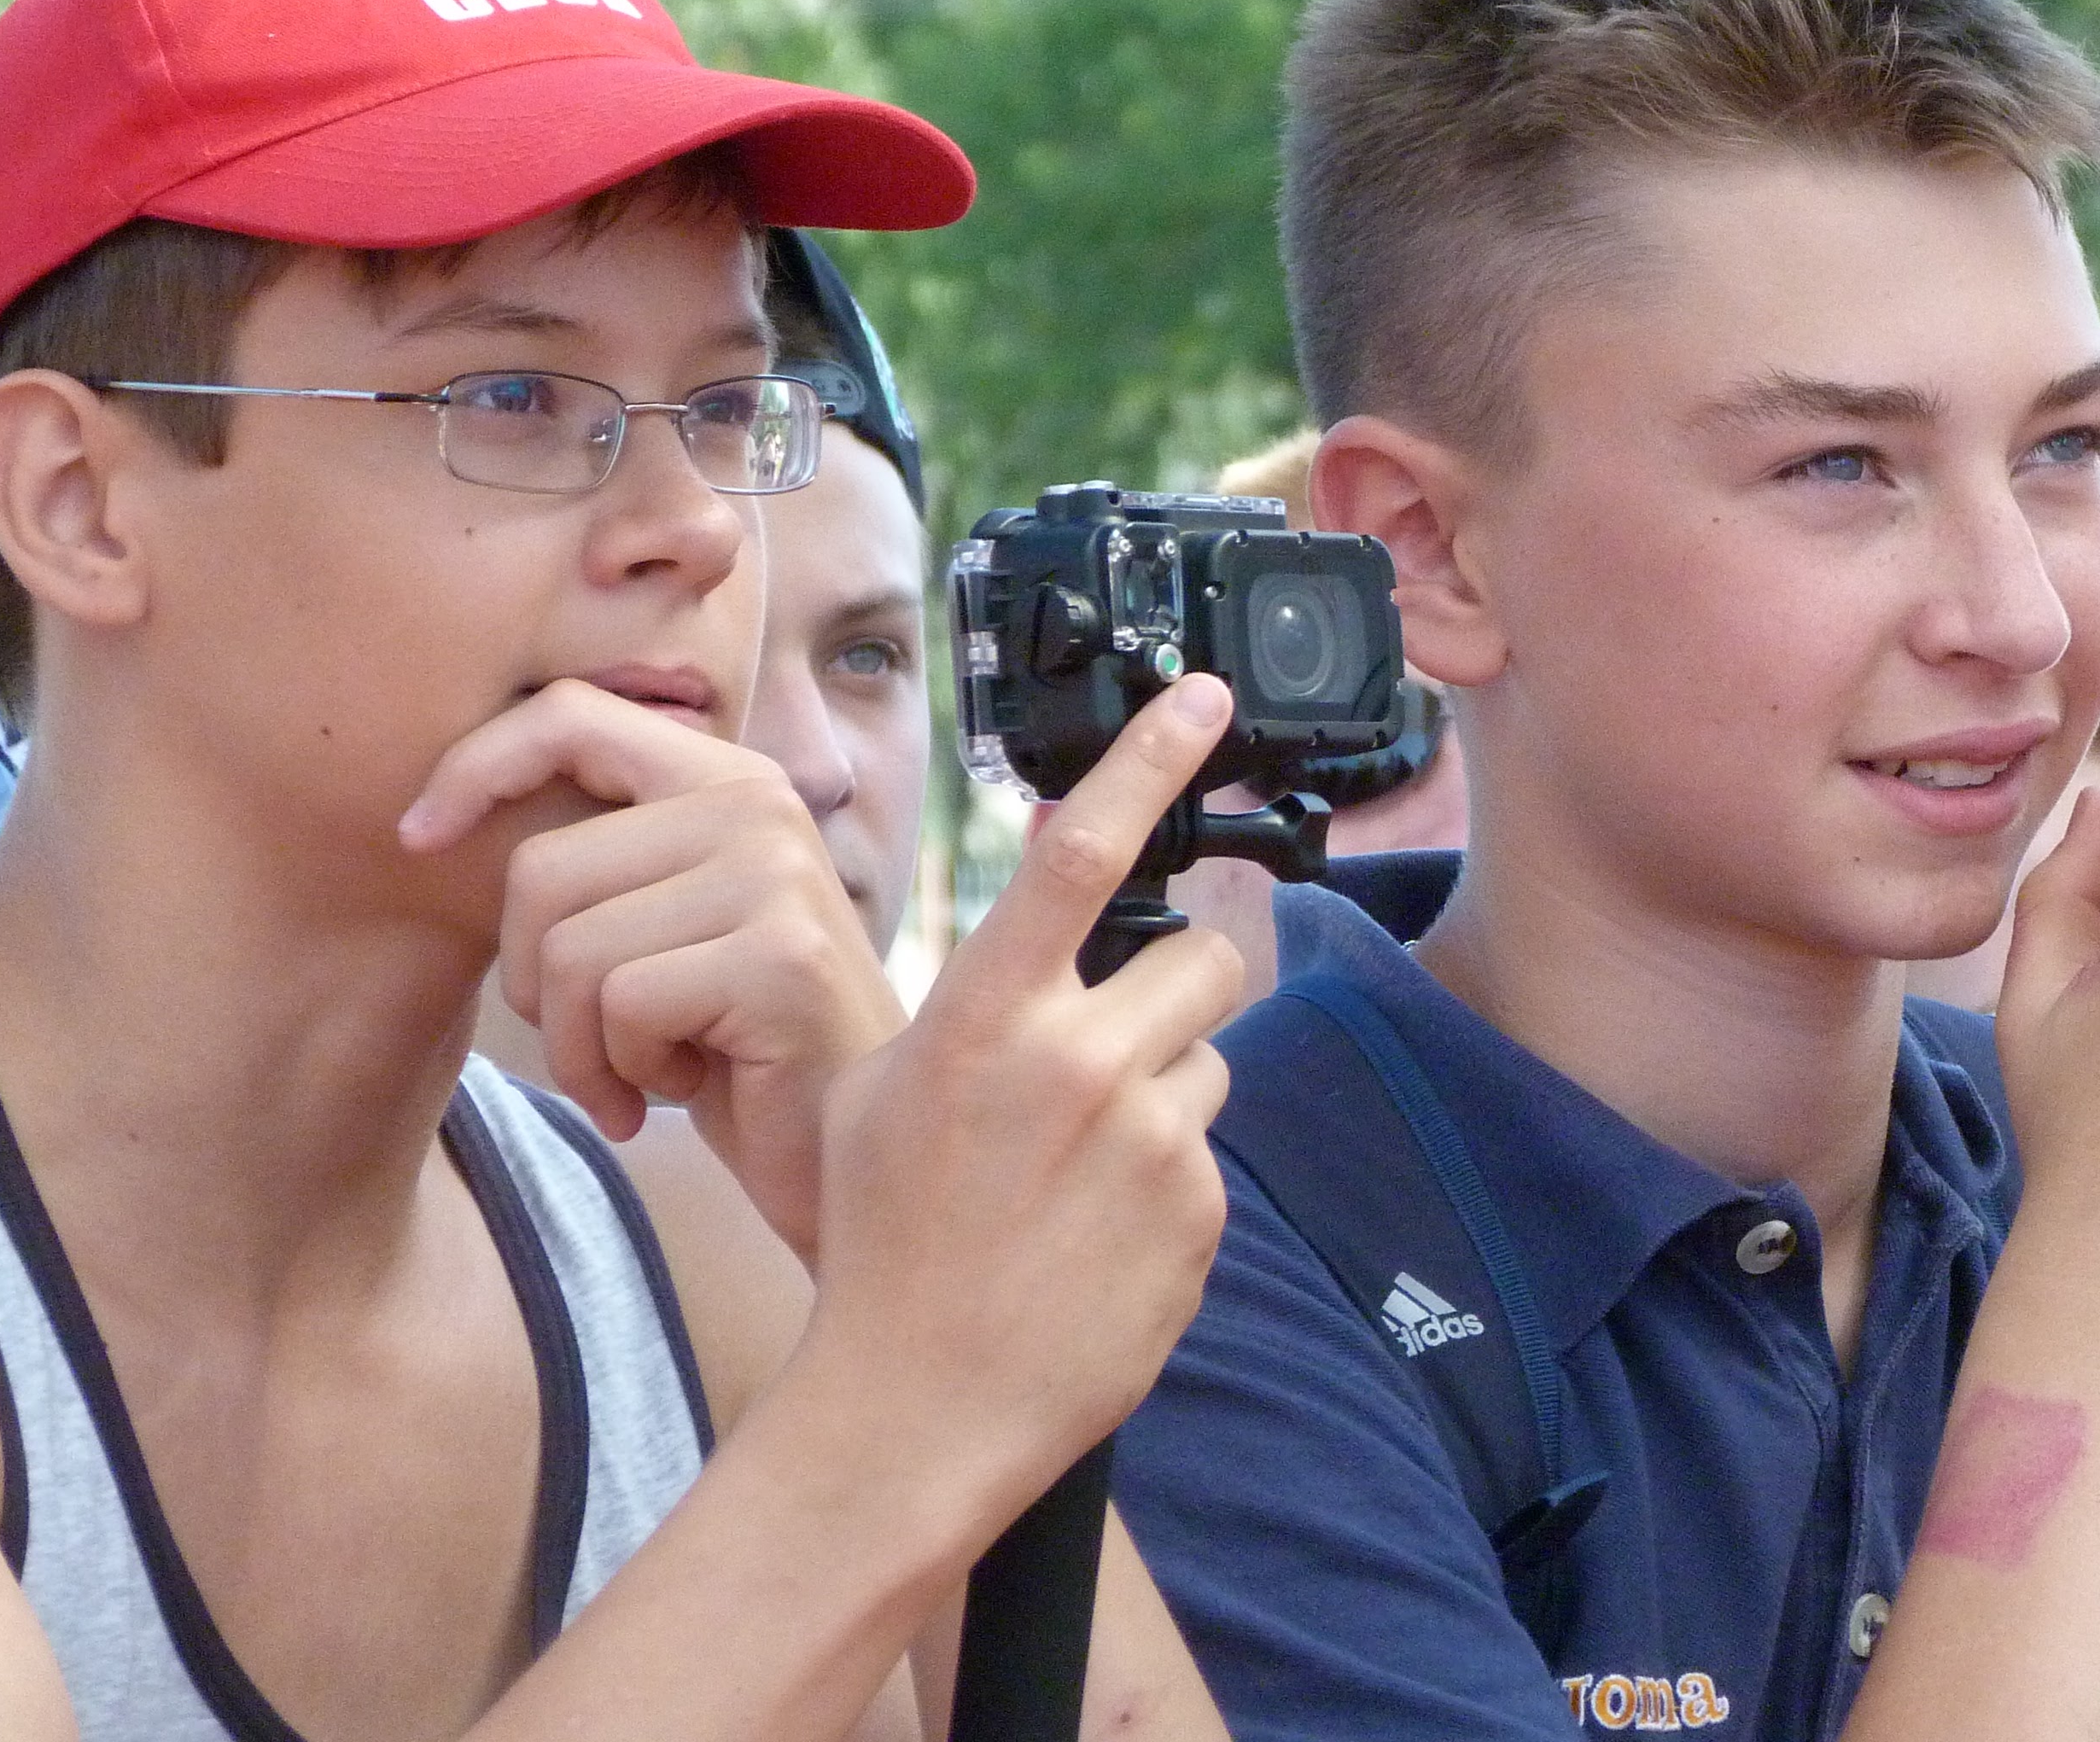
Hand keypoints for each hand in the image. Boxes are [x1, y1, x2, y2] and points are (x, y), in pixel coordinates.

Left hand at [405, 680, 903, 1257]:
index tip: (416, 840)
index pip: (569, 714)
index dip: (473, 767)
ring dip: (581, 1046)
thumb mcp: (663, 923)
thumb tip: (433, 814)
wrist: (839, 1149)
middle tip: (596, 1040)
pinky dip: (624, 1074)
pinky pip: (623, 1006)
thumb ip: (602, 854)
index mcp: (726, 778)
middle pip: (541, 867)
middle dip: (535, 982)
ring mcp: (777, 876)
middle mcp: (759, 804)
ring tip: (644, 1071)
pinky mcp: (781, 958)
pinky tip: (684, 1088)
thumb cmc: (729, 1046)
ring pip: (573, 948)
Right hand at [799, 675, 1243, 1515]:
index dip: (1149, 760)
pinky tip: (1100, 1234)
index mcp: (983, 1016)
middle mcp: (1074, 1060)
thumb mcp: (892, 1088)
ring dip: (1169, 1087)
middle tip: (1116, 1052)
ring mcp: (1146, 1137)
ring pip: (1213, 1055)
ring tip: (1087, 1166)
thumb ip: (984, 1001)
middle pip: (1204, 957)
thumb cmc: (886, 1237)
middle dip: (1179, 987)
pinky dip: (1169, 1180)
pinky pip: (1209, 1151)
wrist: (916, 1400)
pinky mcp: (1195, 1208)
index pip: (1081, 852)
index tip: (1205, 698)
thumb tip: (1066, 932)